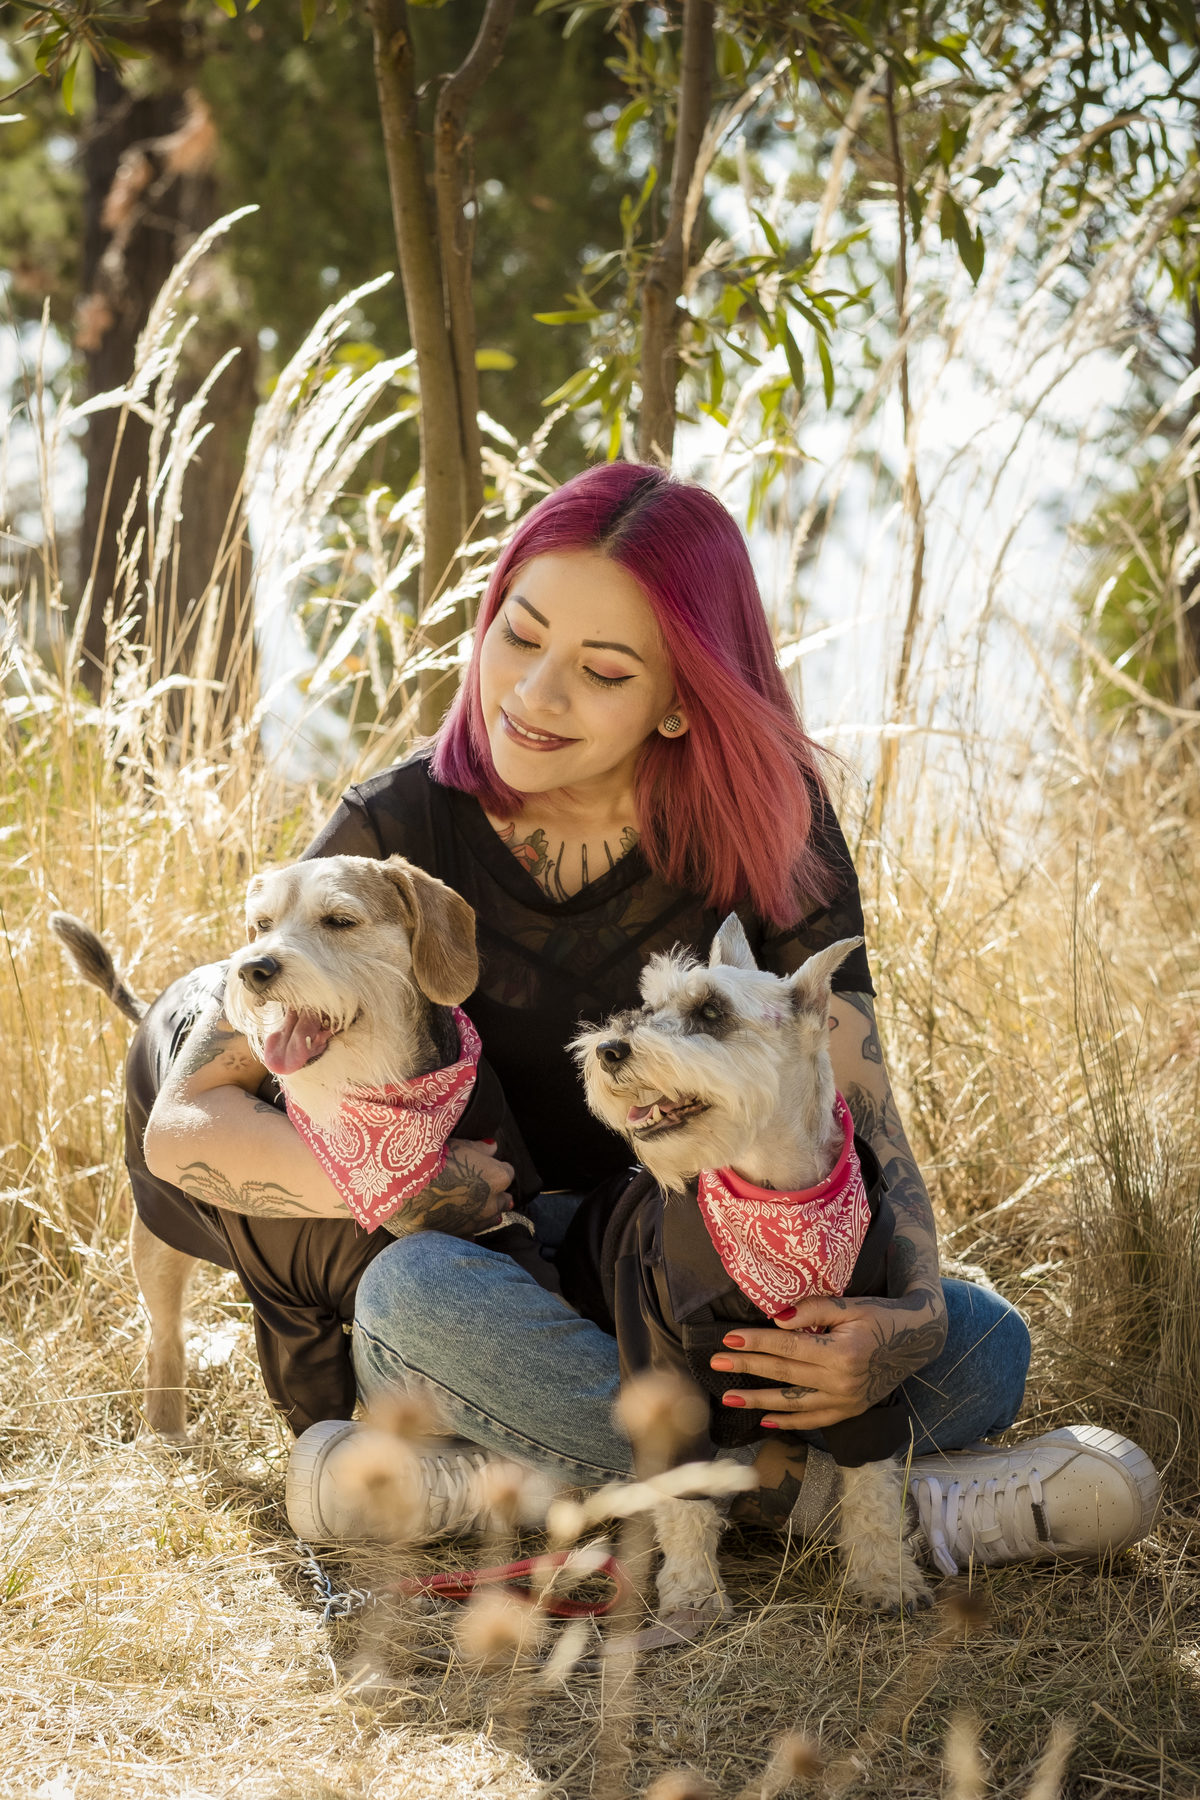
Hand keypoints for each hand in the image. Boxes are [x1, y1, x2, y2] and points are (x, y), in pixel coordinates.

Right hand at [388, 1138, 514, 1239]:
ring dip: (484, 1211)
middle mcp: (492, 1203)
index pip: (507, 1172)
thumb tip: (492, 1147)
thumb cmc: (433, 1160)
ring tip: (468, 1203)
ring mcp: (477, 1222)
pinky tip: (457, 1220)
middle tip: (478, 1185)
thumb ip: (481, 1148)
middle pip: (504, 1199)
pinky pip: (471, 1234)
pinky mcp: (460, 1236)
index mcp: (498, 1177)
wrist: (405, 1188)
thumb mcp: (460, 1145)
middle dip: (495, 1193)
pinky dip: (467, 1227)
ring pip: (490, 1219)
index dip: (495, 1168)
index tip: (484, 1166)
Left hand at [709, 1291, 947, 1430]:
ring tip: (729, 1397)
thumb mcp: (850, 1305)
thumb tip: (775, 1320)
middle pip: (784, 1374)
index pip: (788, 1348)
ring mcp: (846, 1401)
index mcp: (842, 1352)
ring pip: (793, 1403)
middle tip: (715, 1364)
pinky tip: (763, 1420)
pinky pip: (814, 1420)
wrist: (917, 1339)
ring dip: (758, 1401)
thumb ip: (812, 1311)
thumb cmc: (880, 1315)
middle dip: (747, 1368)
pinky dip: (788, 1422)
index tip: (728, 1339)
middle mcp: (842, 1381)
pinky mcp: (850, 1410)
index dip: (756, 1342)